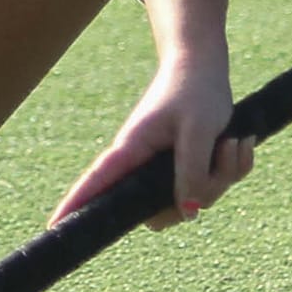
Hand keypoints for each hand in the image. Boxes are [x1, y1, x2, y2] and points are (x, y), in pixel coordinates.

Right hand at [49, 52, 255, 230]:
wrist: (206, 64)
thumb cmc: (195, 91)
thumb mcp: (198, 131)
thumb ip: (192, 172)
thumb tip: (189, 213)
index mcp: (133, 150)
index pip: (97, 183)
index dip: (75, 206)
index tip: (52, 226)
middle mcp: (145, 165)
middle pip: (166, 209)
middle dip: (205, 190)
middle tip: (224, 152)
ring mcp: (166, 168)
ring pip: (196, 199)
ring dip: (225, 173)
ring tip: (234, 139)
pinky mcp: (188, 166)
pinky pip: (214, 185)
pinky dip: (233, 167)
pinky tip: (240, 141)